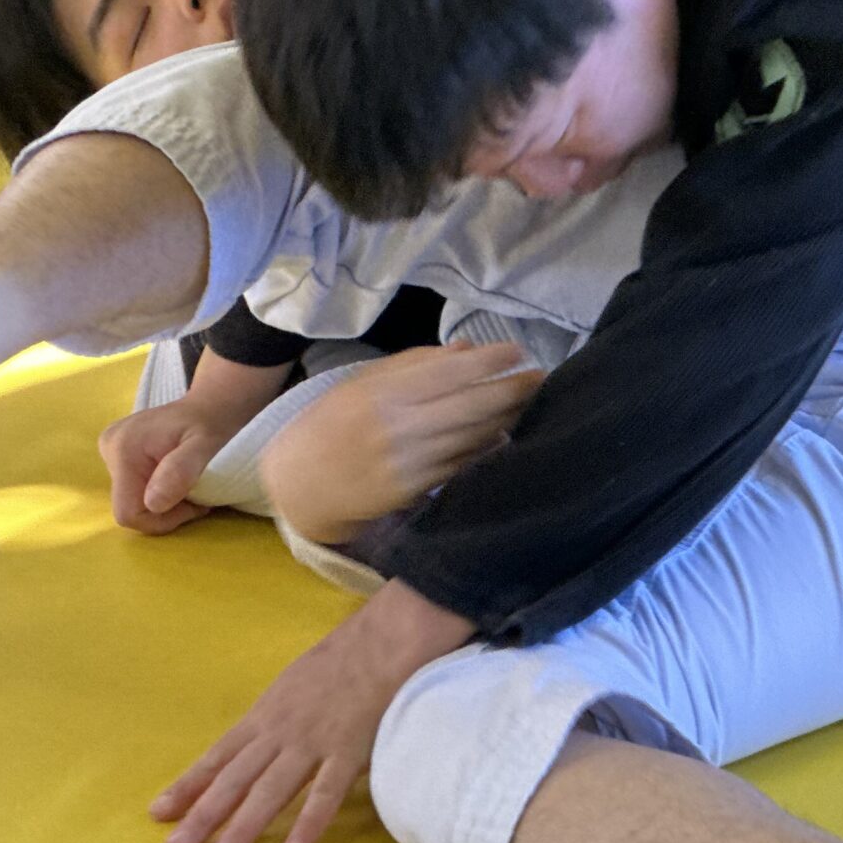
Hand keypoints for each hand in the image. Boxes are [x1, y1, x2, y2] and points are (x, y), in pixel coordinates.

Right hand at [98, 395, 234, 534]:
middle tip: (194, 494)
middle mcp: (108, 448)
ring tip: (186, 484)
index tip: (194, 503)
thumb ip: (180, 471)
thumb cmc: (211, 422)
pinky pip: (132, 491)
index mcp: (124, 449)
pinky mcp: (115, 456)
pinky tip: (173, 480)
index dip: (163, 519)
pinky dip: (156, 494)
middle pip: (129, 509)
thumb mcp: (206, 444)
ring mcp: (109, 451)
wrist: (207, 406)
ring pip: (131, 502)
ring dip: (162, 504)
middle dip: (164, 512)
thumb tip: (153, 504)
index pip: (129, 513)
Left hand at [154, 580, 474, 842]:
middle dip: (202, 817)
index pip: (218, 756)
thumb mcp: (290, 686)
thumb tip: (250, 747)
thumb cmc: (340, 661)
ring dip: (241, 829)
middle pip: (234, 780)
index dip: (188, 786)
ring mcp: (312, 744)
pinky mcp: (348, 752)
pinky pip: (326, 793)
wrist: (384, 640)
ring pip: (270, 792)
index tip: (158, 813)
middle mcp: (279, 733)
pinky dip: (308, 823)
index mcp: (264, 716)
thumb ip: (272, 718)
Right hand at [259, 343, 542, 544]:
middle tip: (542, 378)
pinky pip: (461, 466)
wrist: (300, 485)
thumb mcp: (362, 382)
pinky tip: (505, 438)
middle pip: (469, 407)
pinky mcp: (414, 492)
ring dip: (506, 419)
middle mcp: (398, 427)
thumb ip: (414, 364)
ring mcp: (409, 463)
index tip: (518, 351)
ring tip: (532, 403)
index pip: (448, 372)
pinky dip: (486, 451)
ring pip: (471, 438)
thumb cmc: (331, 424)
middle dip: (511, 391)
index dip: (489, 362)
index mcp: (383, 392)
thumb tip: (466, 350)